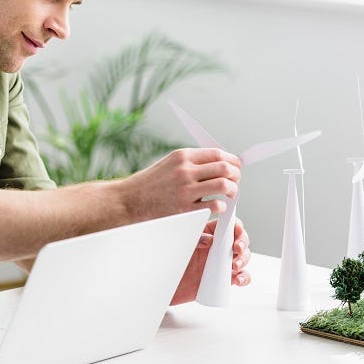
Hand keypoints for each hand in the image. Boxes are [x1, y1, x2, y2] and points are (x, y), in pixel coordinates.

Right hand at [120, 148, 240, 219]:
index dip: (232, 160)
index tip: (236, 167)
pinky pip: (215, 205)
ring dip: (232, 190)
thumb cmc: (149, 184)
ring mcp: (185, 190)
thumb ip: (191, 163)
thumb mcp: (169, 165)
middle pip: (225, 168)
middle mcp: (184, 171)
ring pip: (224, 185)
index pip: (217, 153)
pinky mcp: (185, 209)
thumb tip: (218, 164)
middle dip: (236, 175)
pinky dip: (222, 206)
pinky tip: (217, 207)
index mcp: (181, 156)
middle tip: (235, 182)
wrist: (128, 201)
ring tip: (228, 195)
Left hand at [169, 217, 250, 304]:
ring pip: (242, 257)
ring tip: (234, 266)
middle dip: (242, 243)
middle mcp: (218, 247)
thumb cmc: (171, 262)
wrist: (167, 286)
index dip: (235, 224)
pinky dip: (244, 277)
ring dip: (243, 260)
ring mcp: (222, 263)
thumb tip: (210, 239)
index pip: (226, 225)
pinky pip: (241, 276)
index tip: (237, 228)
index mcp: (209, 234)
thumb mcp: (181, 247)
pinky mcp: (224, 279)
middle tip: (237, 248)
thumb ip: (195, 239)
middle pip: (239, 240)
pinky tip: (238, 279)